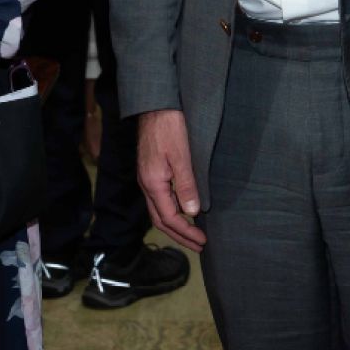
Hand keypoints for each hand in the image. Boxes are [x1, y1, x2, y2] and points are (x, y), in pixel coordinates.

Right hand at [137, 109, 205, 251]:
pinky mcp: (151, 171)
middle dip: (179, 235)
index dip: (186, 232)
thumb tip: (192, 212)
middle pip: (161, 219)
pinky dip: (171, 211)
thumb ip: (187, 184)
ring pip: (158, 210)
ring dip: (175, 225)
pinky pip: (159, 199)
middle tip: (199, 245)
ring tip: (192, 234)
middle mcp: (147, 183)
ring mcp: (147, 177)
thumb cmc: (170, 126)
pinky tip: (183, 211)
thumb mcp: (182, 156)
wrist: (156, 104)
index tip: (202, 241)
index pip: (169, 217)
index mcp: (153, 183)